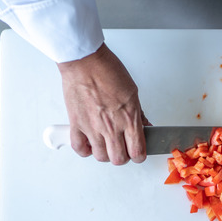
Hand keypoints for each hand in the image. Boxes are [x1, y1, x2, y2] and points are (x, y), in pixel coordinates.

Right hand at [56, 44, 149, 164]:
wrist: (85, 61)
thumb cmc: (107, 70)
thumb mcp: (132, 91)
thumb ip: (138, 113)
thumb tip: (145, 126)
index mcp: (128, 118)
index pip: (137, 151)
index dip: (138, 155)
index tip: (137, 151)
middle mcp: (111, 126)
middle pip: (119, 159)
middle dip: (122, 156)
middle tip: (122, 148)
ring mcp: (93, 127)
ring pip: (101, 156)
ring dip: (104, 153)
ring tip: (105, 144)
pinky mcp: (76, 124)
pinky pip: (79, 148)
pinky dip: (84, 149)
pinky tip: (89, 144)